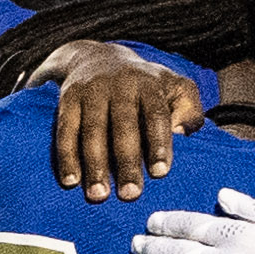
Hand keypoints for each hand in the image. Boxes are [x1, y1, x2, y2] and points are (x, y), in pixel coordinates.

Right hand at [48, 46, 205, 200]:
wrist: (97, 57)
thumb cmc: (145, 85)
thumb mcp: (175, 87)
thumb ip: (189, 110)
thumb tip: (184, 134)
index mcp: (150, 85)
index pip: (155, 115)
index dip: (158, 143)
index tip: (159, 173)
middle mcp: (120, 85)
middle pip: (123, 125)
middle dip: (126, 161)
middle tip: (130, 194)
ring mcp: (92, 91)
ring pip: (92, 130)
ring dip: (95, 164)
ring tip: (98, 195)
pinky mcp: (68, 98)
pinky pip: (65, 129)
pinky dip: (66, 156)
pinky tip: (71, 181)